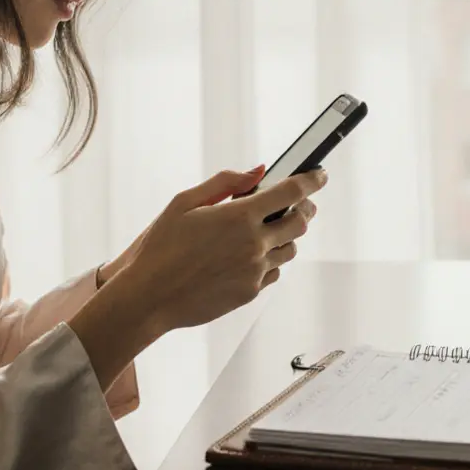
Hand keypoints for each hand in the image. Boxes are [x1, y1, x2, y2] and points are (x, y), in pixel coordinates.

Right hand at [116, 166, 326, 332]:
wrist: (149, 297)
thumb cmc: (161, 247)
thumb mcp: (184, 203)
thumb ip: (225, 183)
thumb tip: (258, 172)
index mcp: (239, 216)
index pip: (292, 192)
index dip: (312, 180)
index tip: (319, 174)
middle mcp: (254, 244)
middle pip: (301, 222)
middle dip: (306, 208)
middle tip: (301, 202)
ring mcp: (255, 271)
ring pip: (290, 249)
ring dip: (287, 235)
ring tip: (271, 229)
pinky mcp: (250, 292)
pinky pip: (273, 272)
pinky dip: (270, 259)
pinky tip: (252, 254)